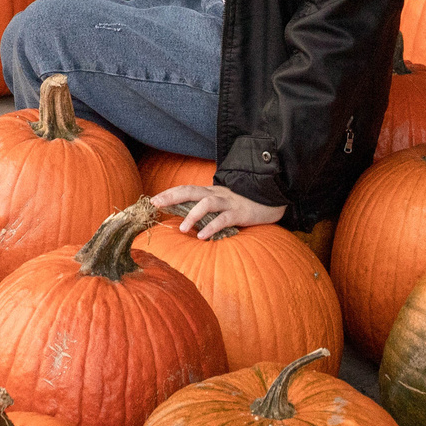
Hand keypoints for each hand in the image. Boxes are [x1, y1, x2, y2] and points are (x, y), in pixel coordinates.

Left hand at [156, 183, 285, 240]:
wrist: (272, 199)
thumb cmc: (245, 204)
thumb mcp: (224, 204)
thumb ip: (208, 209)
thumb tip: (188, 220)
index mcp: (212, 191)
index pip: (187, 188)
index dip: (170, 192)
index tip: (153, 200)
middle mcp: (217, 193)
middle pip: (191, 191)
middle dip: (172, 196)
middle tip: (156, 204)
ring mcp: (229, 202)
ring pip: (207, 203)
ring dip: (192, 215)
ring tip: (182, 229)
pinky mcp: (240, 212)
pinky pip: (223, 219)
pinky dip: (211, 227)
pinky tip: (202, 237)